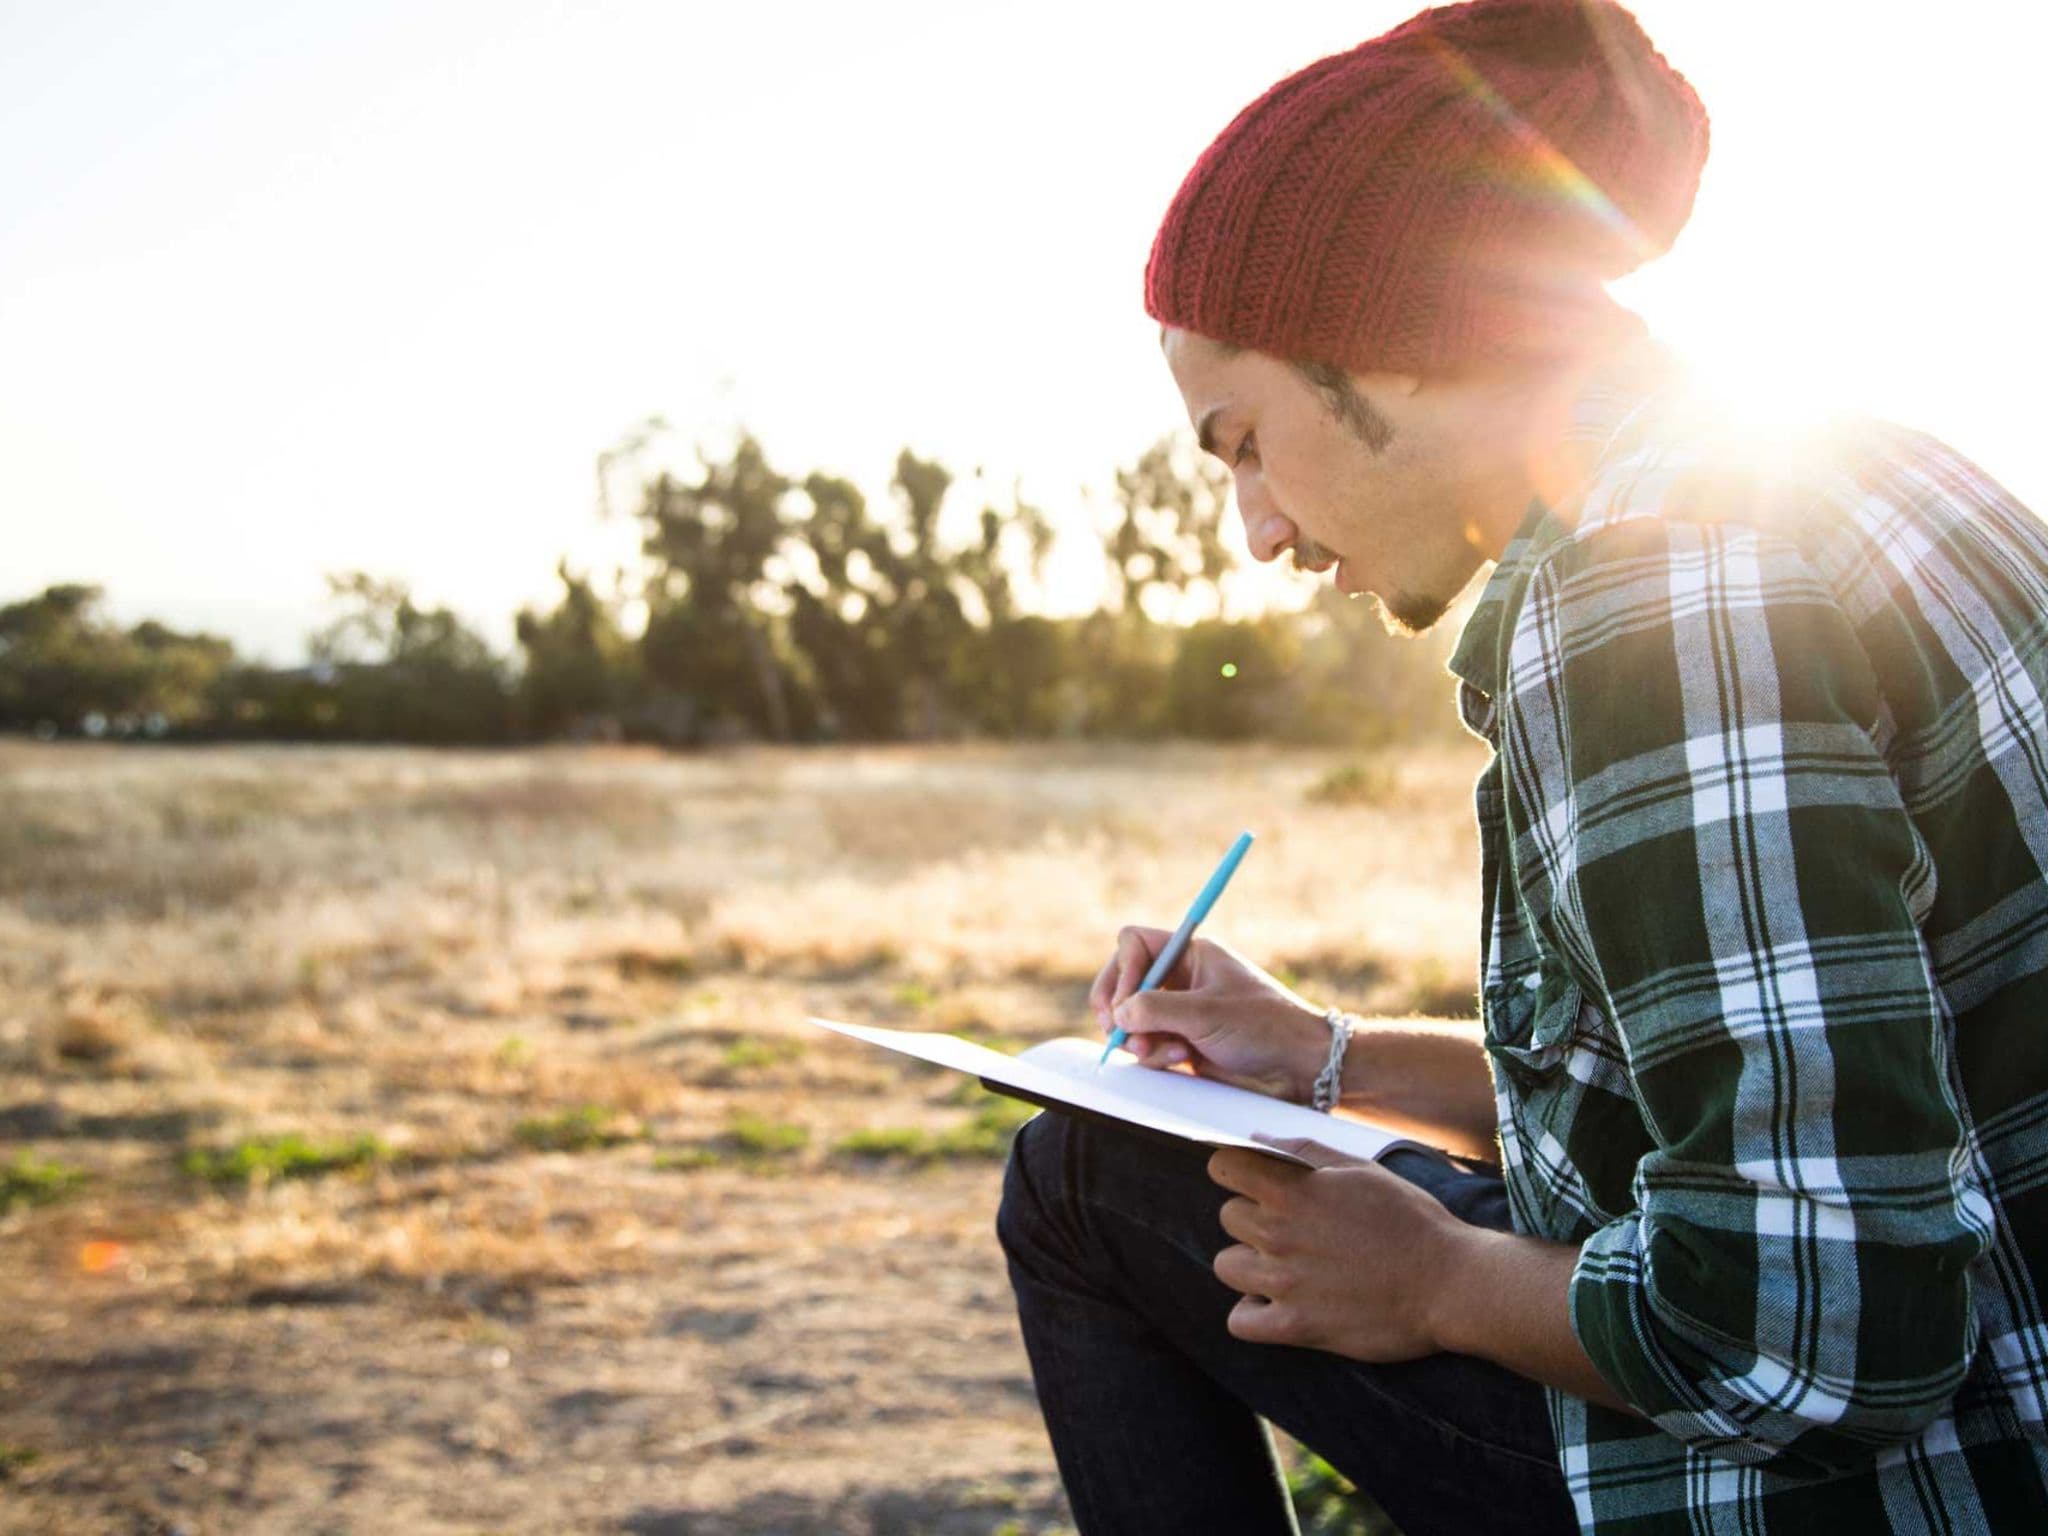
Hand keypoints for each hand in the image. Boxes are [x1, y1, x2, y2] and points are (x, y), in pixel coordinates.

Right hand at [1088, 926, 1328, 1101]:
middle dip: (1118, 1007)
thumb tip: (1119, 1013)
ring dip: (1138, 1038)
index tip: (1127, 1002)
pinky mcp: (1181, 1042)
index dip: (1123, 970)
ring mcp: (1179, 1012)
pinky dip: (1153, 1055)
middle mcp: (1181, 980)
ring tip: (1166, 1052)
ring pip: (1130, 1018)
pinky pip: (1146, 1045)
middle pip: (1123, 981)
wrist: (1300, 1066)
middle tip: (1118, 1031)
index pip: (1134, 944)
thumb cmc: (1266, 1027)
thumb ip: (1156, 1010)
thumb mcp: (1207, 1013)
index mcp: (1191, 954)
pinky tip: (1178, 1059)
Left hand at [1206, 1135, 1472, 1361]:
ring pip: (1226, 1266)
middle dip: (1253, 1218)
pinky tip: (1278, 1305)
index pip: (1224, 1167)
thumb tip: (1258, 1140)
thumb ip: (1304, 1152)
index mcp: (1294, 1190)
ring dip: (1250, 1265)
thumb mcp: (1362, 1170)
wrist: (1450, 1283)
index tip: (1254, 1181)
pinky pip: (1239, 1321)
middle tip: (1292, 1230)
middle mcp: (1281, 1234)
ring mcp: (1285, 1283)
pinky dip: (1252, 1314)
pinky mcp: (1296, 1327)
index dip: (1236, 1171)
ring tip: (1285, 1268)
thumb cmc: (1412, 1221)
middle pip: (1228, 1217)